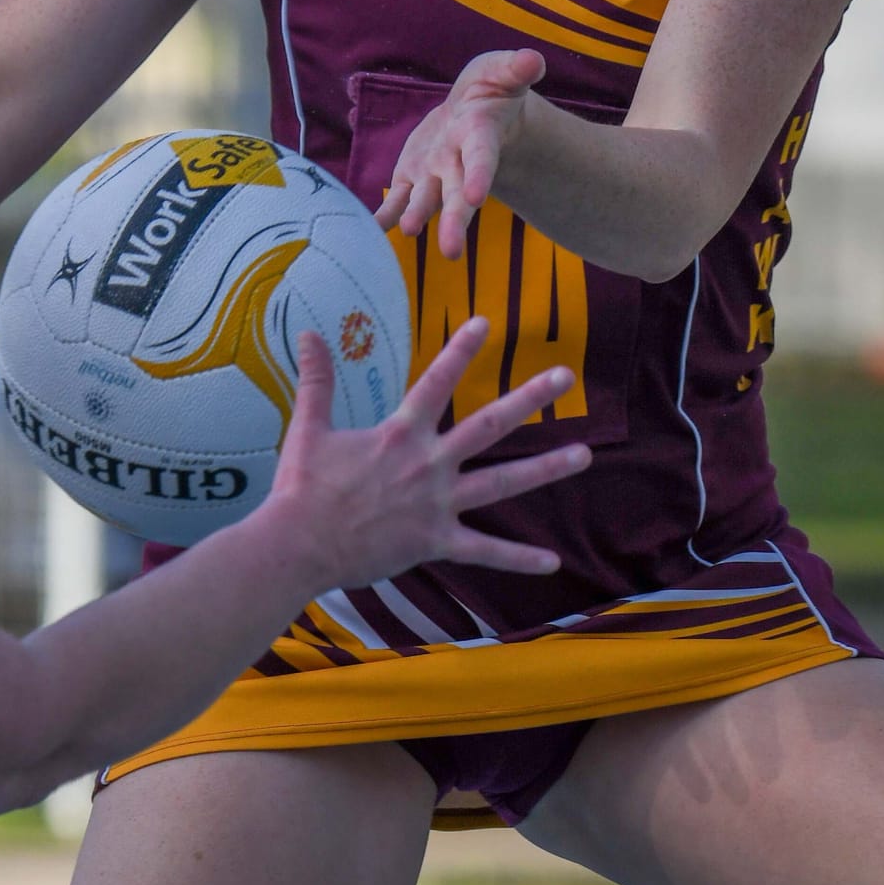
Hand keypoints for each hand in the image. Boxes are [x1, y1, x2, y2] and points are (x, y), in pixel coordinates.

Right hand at [263, 316, 588, 591]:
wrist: (298, 544)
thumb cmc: (301, 488)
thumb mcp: (308, 428)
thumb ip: (317, 379)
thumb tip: (308, 334)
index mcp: (399, 433)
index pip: (437, 381)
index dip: (461, 351)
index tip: (486, 322)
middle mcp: (427, 463)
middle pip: (489, 424)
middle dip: (529, 398)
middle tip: (565, 376)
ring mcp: (437, 503)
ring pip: (503, 482)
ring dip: (546, 469)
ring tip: (585, 455)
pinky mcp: (435, 542)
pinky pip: (485, 551)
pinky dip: (518, 559)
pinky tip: (552, 562)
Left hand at [376, 48, 542, 260]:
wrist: (477, 113)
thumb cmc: (493, 90)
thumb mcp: (504, 72)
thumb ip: (516, 69)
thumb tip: (533, 59)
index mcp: (481, 137)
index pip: (481, 159)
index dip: (479, 176)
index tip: (477, 198)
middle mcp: (459, 163)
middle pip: (456, 194)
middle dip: (453, 221)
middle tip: (451, 251)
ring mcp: (435, 173)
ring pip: (426, 200)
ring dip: (417, 217)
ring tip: (409, 233)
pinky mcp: (412, 176)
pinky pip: (397, 199)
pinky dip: (385, 214)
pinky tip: (372, 228)